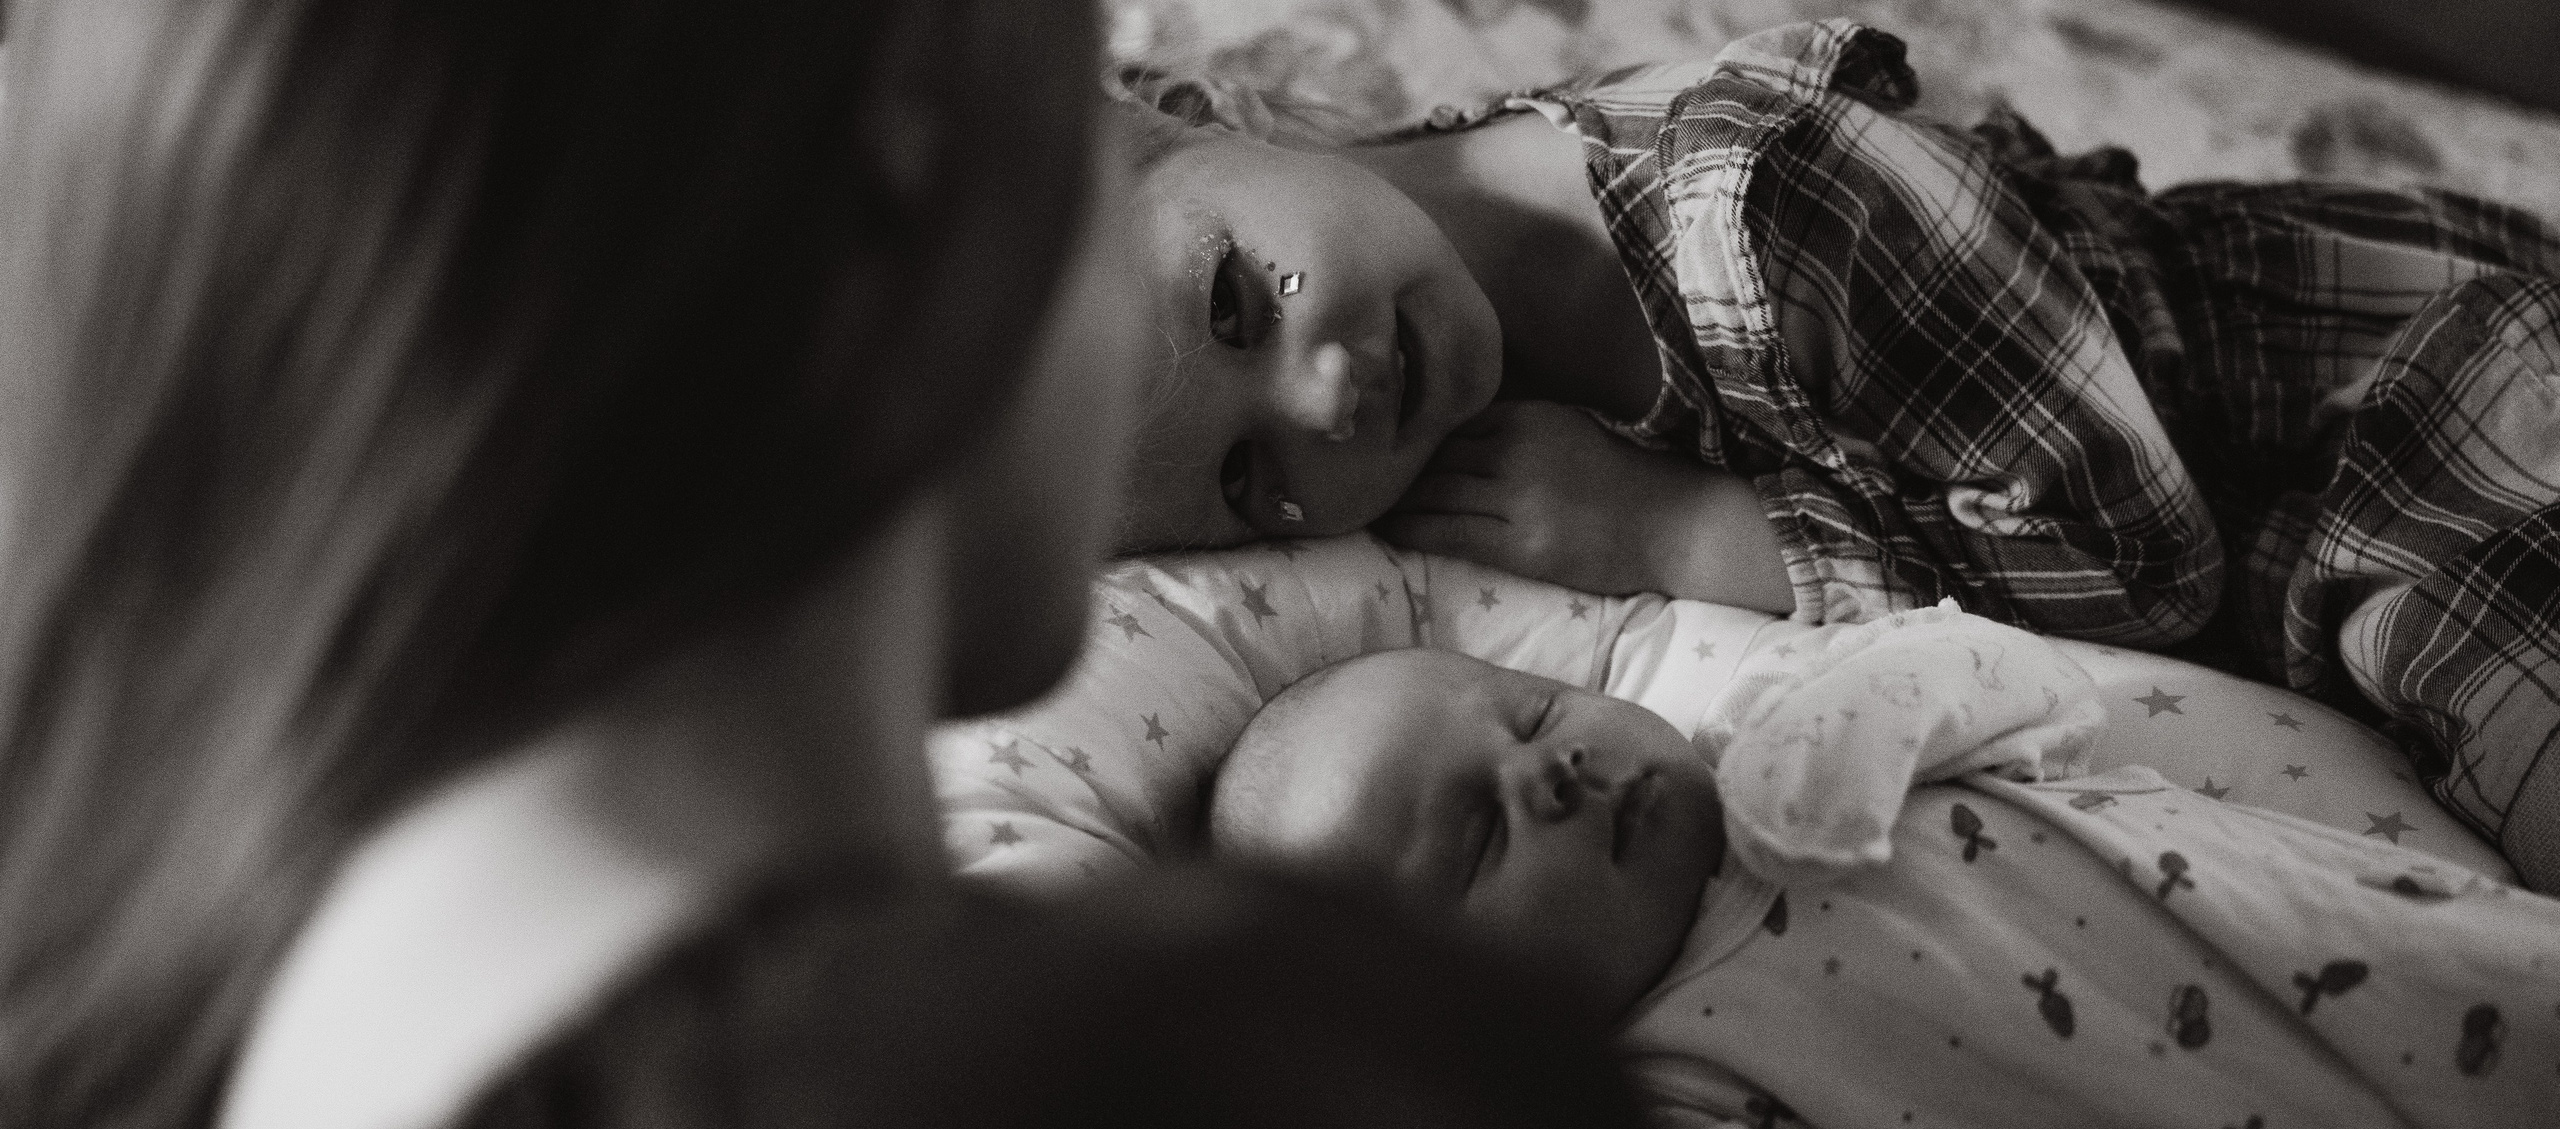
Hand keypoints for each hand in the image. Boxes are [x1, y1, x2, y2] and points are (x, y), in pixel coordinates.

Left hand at [1377, 401, 1791, 609]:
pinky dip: (1410, 530)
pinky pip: (1448, 532)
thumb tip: (1444, 430)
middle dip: (1387, 462)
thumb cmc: (1616, 481)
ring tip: (1354, 501)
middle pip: (1431, 452)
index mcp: (1528, 413)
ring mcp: (1520, 496)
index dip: (1405, 431)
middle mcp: (1518, 447)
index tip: (1368, 436)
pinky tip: (1385, 530)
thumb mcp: (1563, 430)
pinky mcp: (1523, 543)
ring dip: (1390, 498)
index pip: (1446, 417)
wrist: (1675, 523)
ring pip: (1432, 491)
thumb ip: (1510, 426)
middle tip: (1342, 469)